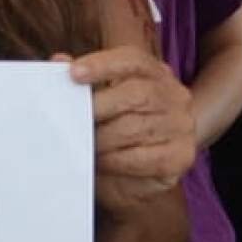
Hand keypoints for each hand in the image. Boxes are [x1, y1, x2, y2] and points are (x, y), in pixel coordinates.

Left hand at [62, 48, 193, 215]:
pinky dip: (114, 160)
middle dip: (99, 107)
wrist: (135, 181)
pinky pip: (141, 156)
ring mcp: (182, 126)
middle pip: (136, 93)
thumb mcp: (100, 107)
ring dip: (102, 139)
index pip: (133, 60)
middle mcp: (176, 96)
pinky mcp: (180, 156)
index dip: (103, 64)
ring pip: (135, 127)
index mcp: (156, 74)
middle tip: (73, 121)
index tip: (73, 74)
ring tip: (83, 145)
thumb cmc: (116, 138)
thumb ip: (83, 84)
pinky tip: (101, 161)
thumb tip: (58, 61)